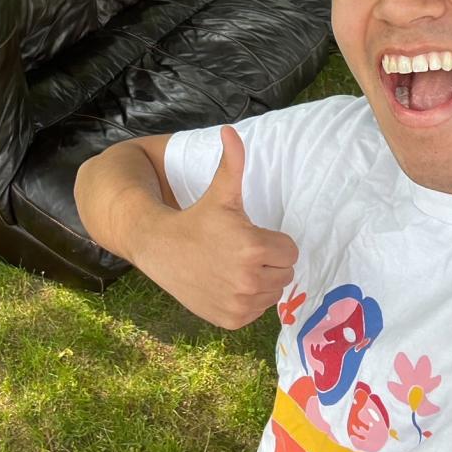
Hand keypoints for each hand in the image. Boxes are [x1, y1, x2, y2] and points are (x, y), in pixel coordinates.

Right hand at [142, 125, 297, 328]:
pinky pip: (257, 311)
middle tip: (240, 250)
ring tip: (234, 266)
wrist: (161, 249)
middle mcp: (249, 281)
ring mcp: (240, 304)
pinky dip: (247, 301)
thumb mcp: (220, 193)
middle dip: (268, 261)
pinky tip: (226, 285)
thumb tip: (230, 130)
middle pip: (284, 273)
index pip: (290, 250)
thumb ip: (232, 162)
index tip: (249, 235)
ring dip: (261, 281)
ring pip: (272, 293)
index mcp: (253, 248)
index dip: (272, 241)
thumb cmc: (197, 219)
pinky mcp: (232, 320)